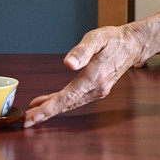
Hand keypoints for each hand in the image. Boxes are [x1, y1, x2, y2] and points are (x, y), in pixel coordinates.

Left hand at [23, 24, 144, 127]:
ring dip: (53, 108)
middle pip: (67, 105)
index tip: (33, 117)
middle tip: (26, 120)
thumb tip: (68, 64)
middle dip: (46, 113)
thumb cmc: (114, 39)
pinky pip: (77, 99)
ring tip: (34, 112)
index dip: (49, 108)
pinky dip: (63, 103)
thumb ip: (81, 51)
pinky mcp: (98, 89)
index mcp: (94, 76)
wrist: (132, 45)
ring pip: (71, 104)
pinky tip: (51, 101)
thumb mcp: (96, 38)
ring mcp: (99, 90)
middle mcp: (97, 88)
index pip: (68, 97)